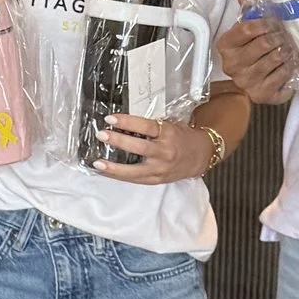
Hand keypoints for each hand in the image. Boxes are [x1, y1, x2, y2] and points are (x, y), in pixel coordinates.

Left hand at [94, 112, 213, 186]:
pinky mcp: (156, 179)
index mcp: (168, 133)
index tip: (111, 118)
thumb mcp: (170, 125)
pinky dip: (119, 176)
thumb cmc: (182, 137)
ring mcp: (160, 168)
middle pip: (139, 147)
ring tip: (98, 162)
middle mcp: (165, 152)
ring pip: (134, 170)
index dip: (127, 122)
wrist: (200, 155)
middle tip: (102, 135)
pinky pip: (135, 179)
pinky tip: (106, 171)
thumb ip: (151, 126)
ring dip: (114, 167)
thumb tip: (124, 123)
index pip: (145, 126)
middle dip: (118, 141)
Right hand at [218, 15, 295, 105]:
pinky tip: (289, 64)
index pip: (247, 28)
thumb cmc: (251, 50)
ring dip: (287, 52)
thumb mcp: (246, 29)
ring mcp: (246, 82)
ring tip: (288, 49)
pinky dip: (290, 68)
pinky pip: (283, 76)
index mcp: (225, 46)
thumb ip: (247, 9)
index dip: (266, 23)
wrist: (254, 82)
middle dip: (279, 38)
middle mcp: (232, 65)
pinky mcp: (260, 95)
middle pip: (264, 44)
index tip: (274, 23)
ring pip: (275, 59)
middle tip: (284, 37)